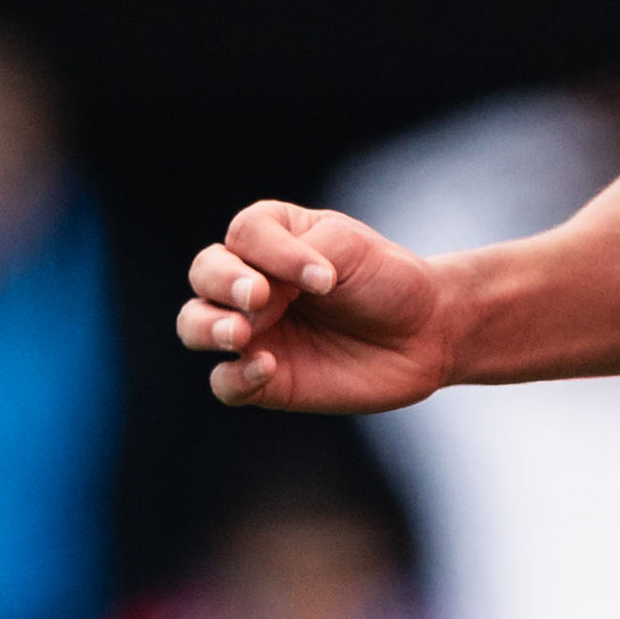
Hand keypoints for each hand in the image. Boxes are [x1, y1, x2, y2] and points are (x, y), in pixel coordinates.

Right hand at [178, 202, 456, 413]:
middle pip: (205, 274)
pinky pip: (224, 383)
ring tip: (238, 334)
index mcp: (268, 237)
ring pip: (195, 325)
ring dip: (207, 328)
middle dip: (224, 284)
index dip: (275, 253)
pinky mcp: (264, 380)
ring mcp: (253, 331)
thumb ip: (297, 256)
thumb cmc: (385, 279)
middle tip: (260, 297)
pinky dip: (235, 377)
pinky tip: (266, 368)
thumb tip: (255, 301)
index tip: (326, 277)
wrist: (425, 332)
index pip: (244, 235)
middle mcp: (250, 282)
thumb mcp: (348, 247)